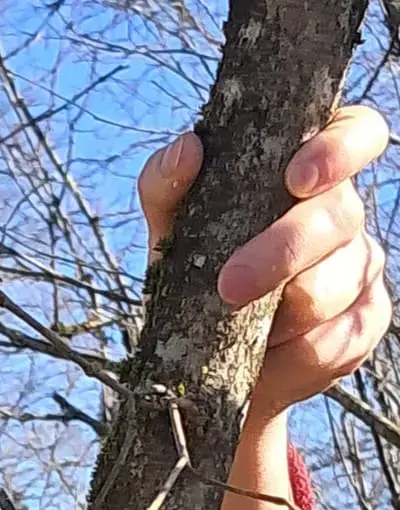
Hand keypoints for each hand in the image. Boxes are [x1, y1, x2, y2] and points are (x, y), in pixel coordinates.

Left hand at [137, 105, 391, 424]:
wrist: (197, 357)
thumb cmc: (192, 270)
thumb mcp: (169, 227)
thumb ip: (166, 184)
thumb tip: (186, 150)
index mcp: (310, 170)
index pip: (356, 133)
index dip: (339, 149)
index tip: (297, 178)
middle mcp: (344, 213)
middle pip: (338, 218)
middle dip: (283, 251)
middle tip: (231, 284)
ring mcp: (360, 268)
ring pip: (333, 287)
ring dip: (280, 314)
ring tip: (235, 329)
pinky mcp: (362, 324)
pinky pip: (333, 342)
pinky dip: (289, 356)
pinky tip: (262, 357)